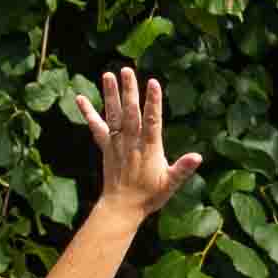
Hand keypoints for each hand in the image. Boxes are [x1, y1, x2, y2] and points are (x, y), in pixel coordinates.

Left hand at [83, 65, 197, 218]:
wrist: (122, 207)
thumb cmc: (149, 196)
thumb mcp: (170, 184)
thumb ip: (182, 169)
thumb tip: (198, 157)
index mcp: (149, 148)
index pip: (152, 121)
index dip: (153, 102)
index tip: (153, 83)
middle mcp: (131, 142)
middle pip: (130, 112)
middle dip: (129, 91)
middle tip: (127, 70)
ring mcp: (117, 143)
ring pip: (114, 115)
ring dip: (111, 95)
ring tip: (108, 75)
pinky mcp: (106, 147)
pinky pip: (96, 127)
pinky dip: (88, 113)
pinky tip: (80, 98)